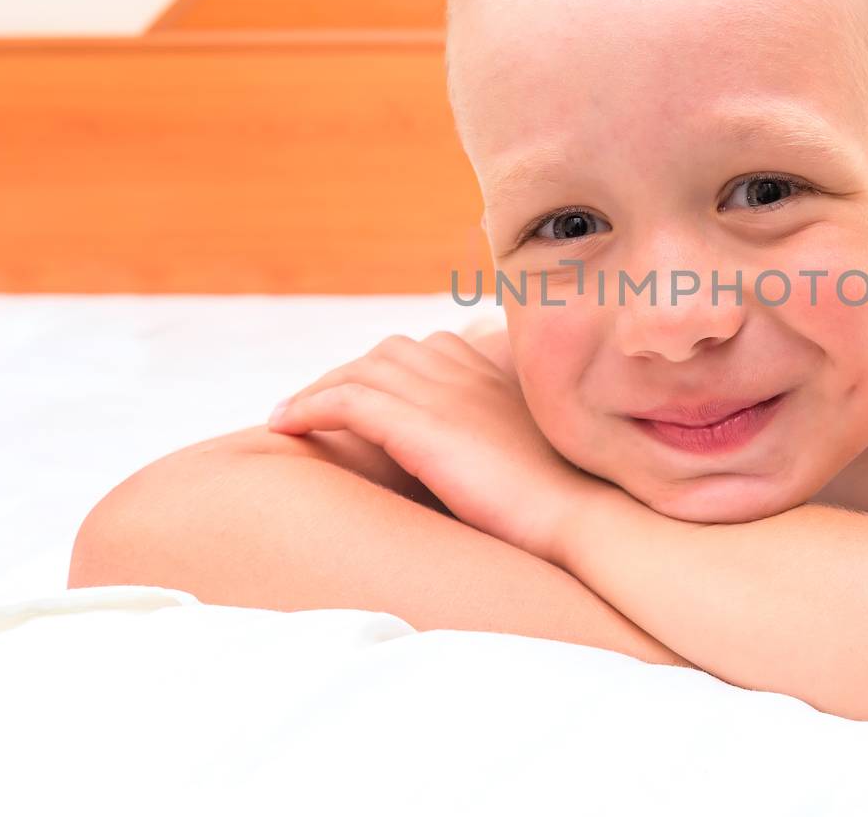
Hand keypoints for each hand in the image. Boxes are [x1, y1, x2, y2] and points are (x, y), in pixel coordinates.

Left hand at [265, 330, 608, 563]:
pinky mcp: (422, 425)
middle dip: (343, 376)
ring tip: (287, 417)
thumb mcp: (527, 457)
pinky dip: (310, 407)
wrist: (581, 516)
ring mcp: (443, 395)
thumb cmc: (562, 505)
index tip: (356, 398)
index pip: (424, 350)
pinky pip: (347, 401)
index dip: (382, 370)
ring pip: (358, 372)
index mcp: (493, 377)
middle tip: (309, 409)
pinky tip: (287, 426)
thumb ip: (496, 444)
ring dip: (315, 391)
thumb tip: (474, 466)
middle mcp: (466, 374)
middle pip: (385, 354)